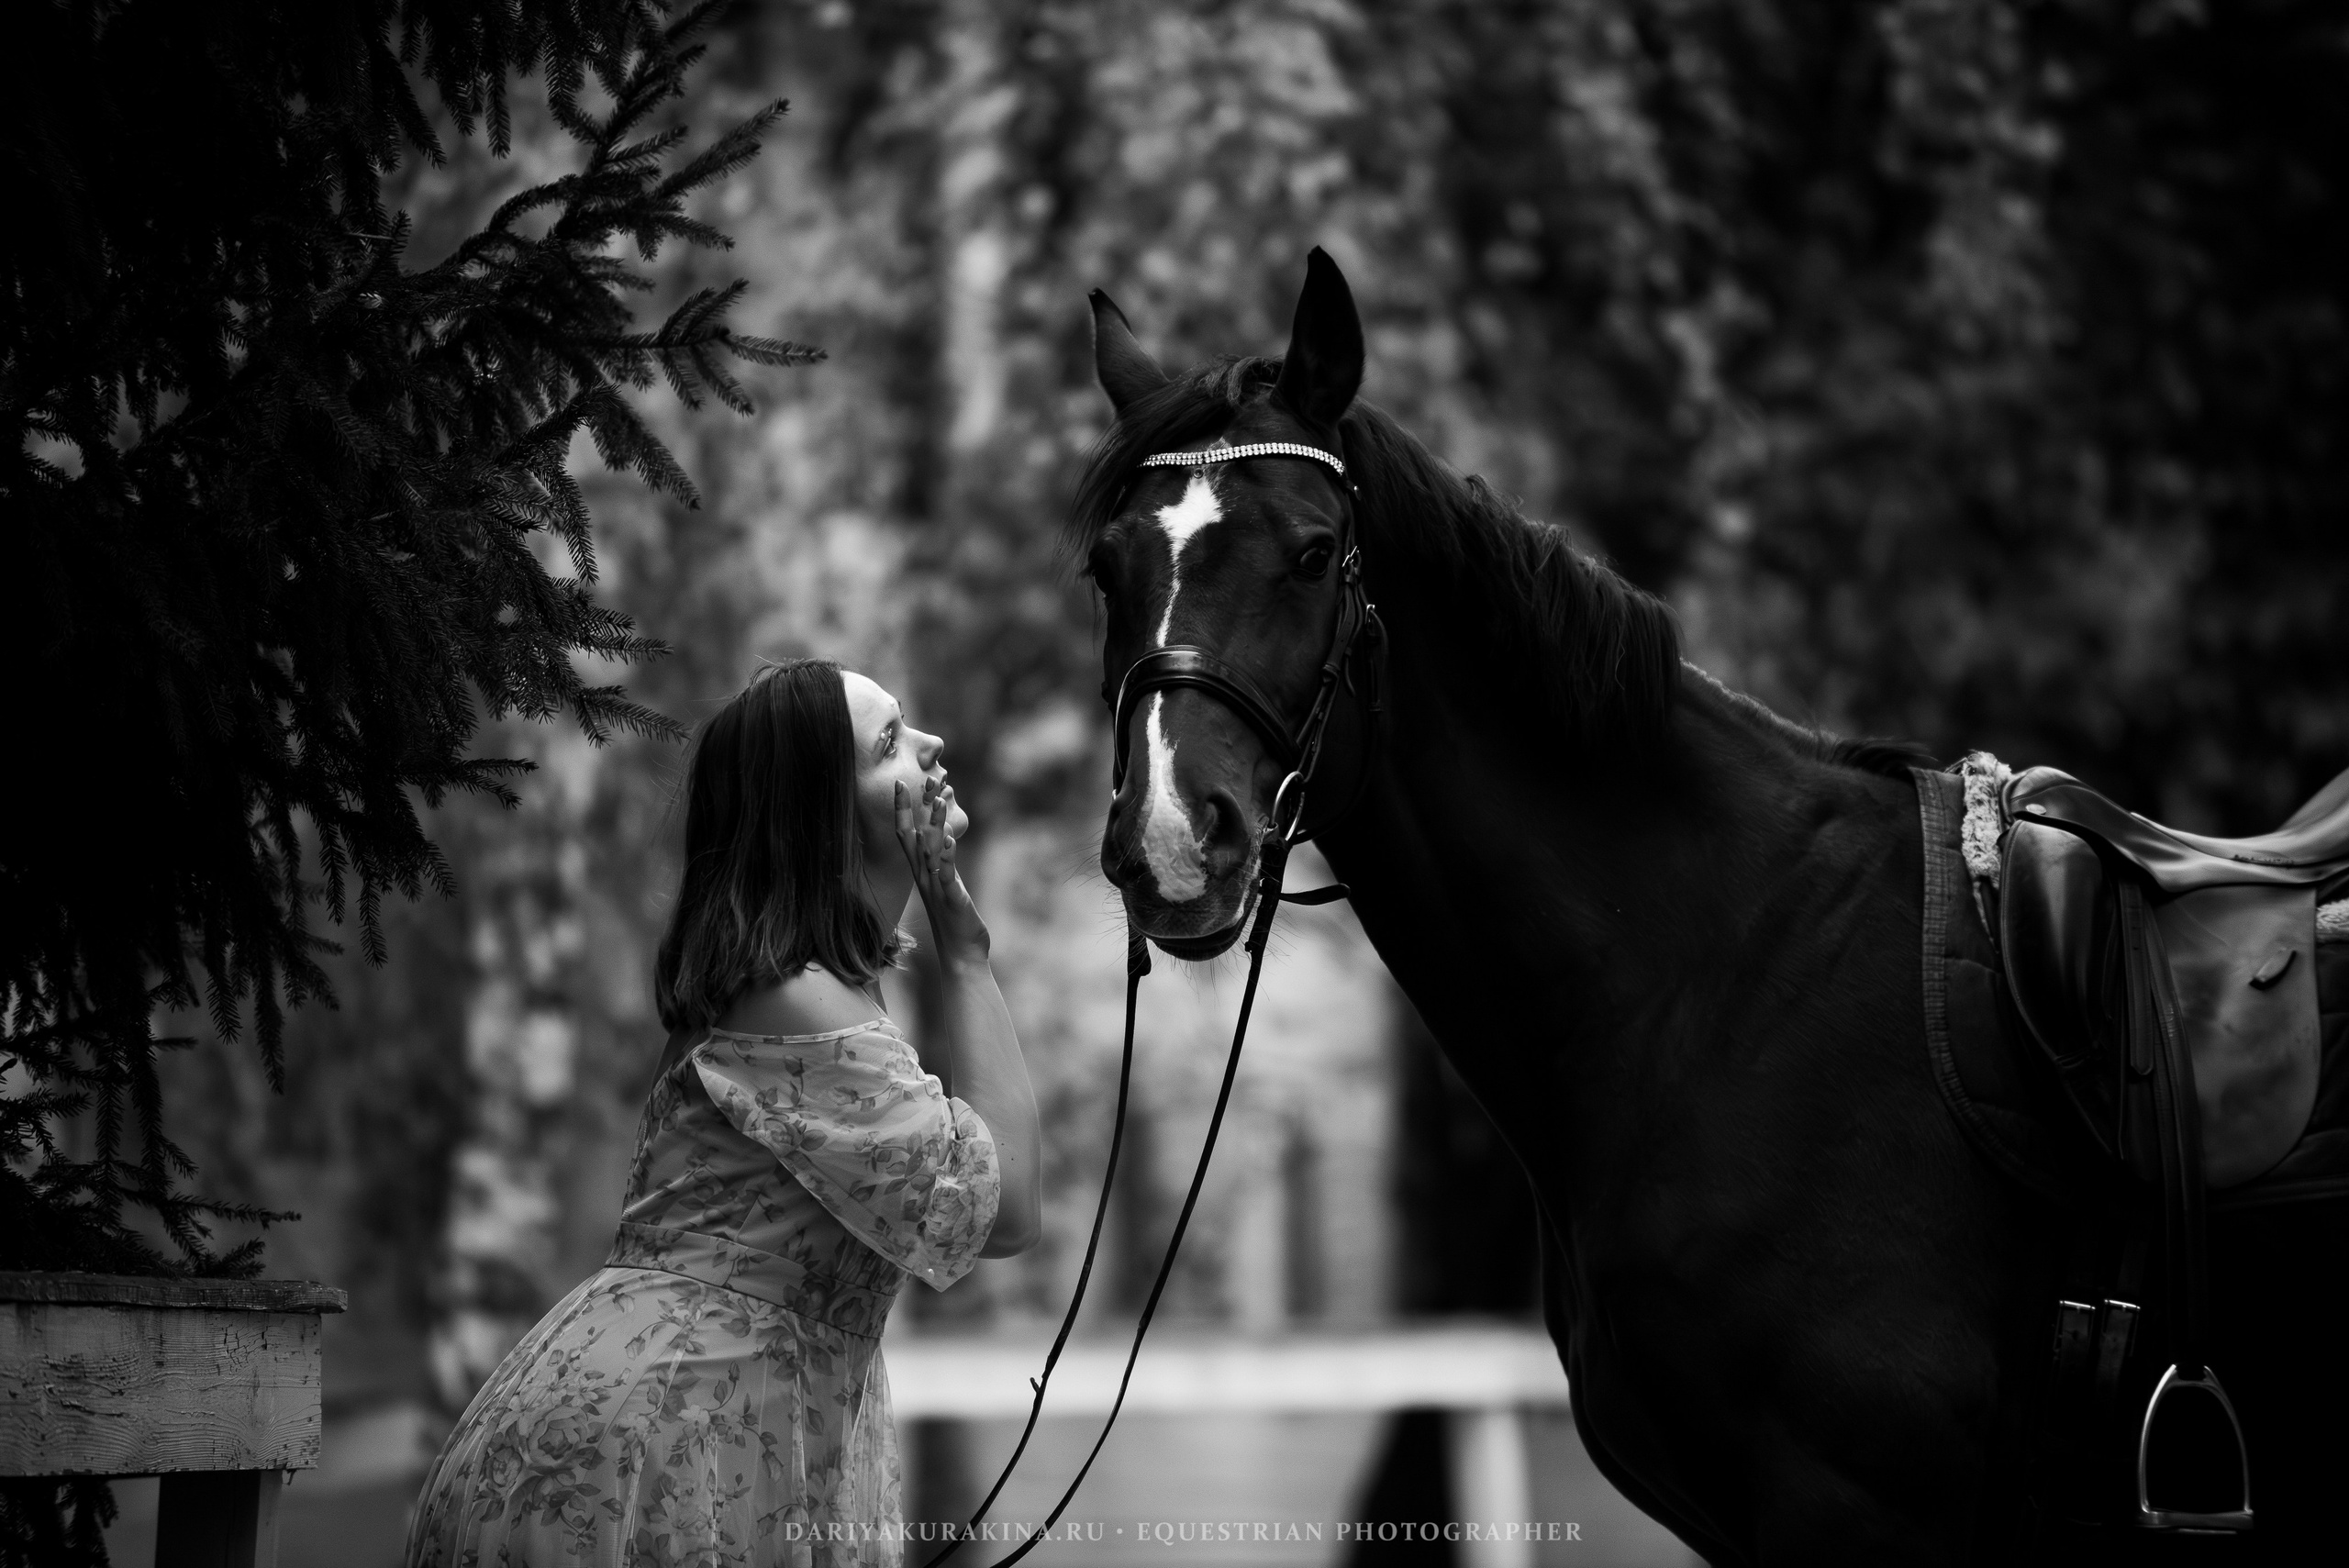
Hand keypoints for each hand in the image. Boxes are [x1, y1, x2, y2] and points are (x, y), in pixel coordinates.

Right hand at [895, 777, 988, 965]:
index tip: (900, 784)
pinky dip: (948, 858)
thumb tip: (941, 837)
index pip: (906, 836)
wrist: (960, 954)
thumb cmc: (953, 918)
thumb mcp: (945, 884)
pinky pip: (947, 876)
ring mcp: (936, 888)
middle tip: (916, 780)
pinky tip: (951, 840)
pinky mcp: (952, 899)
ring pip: (931, 853)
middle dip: (914, 809)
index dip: (902, 810)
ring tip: (938, 802)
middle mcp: (923, 878)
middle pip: (913, 838)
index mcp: (921, 872)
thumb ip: (940, 861)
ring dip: (934, 826)